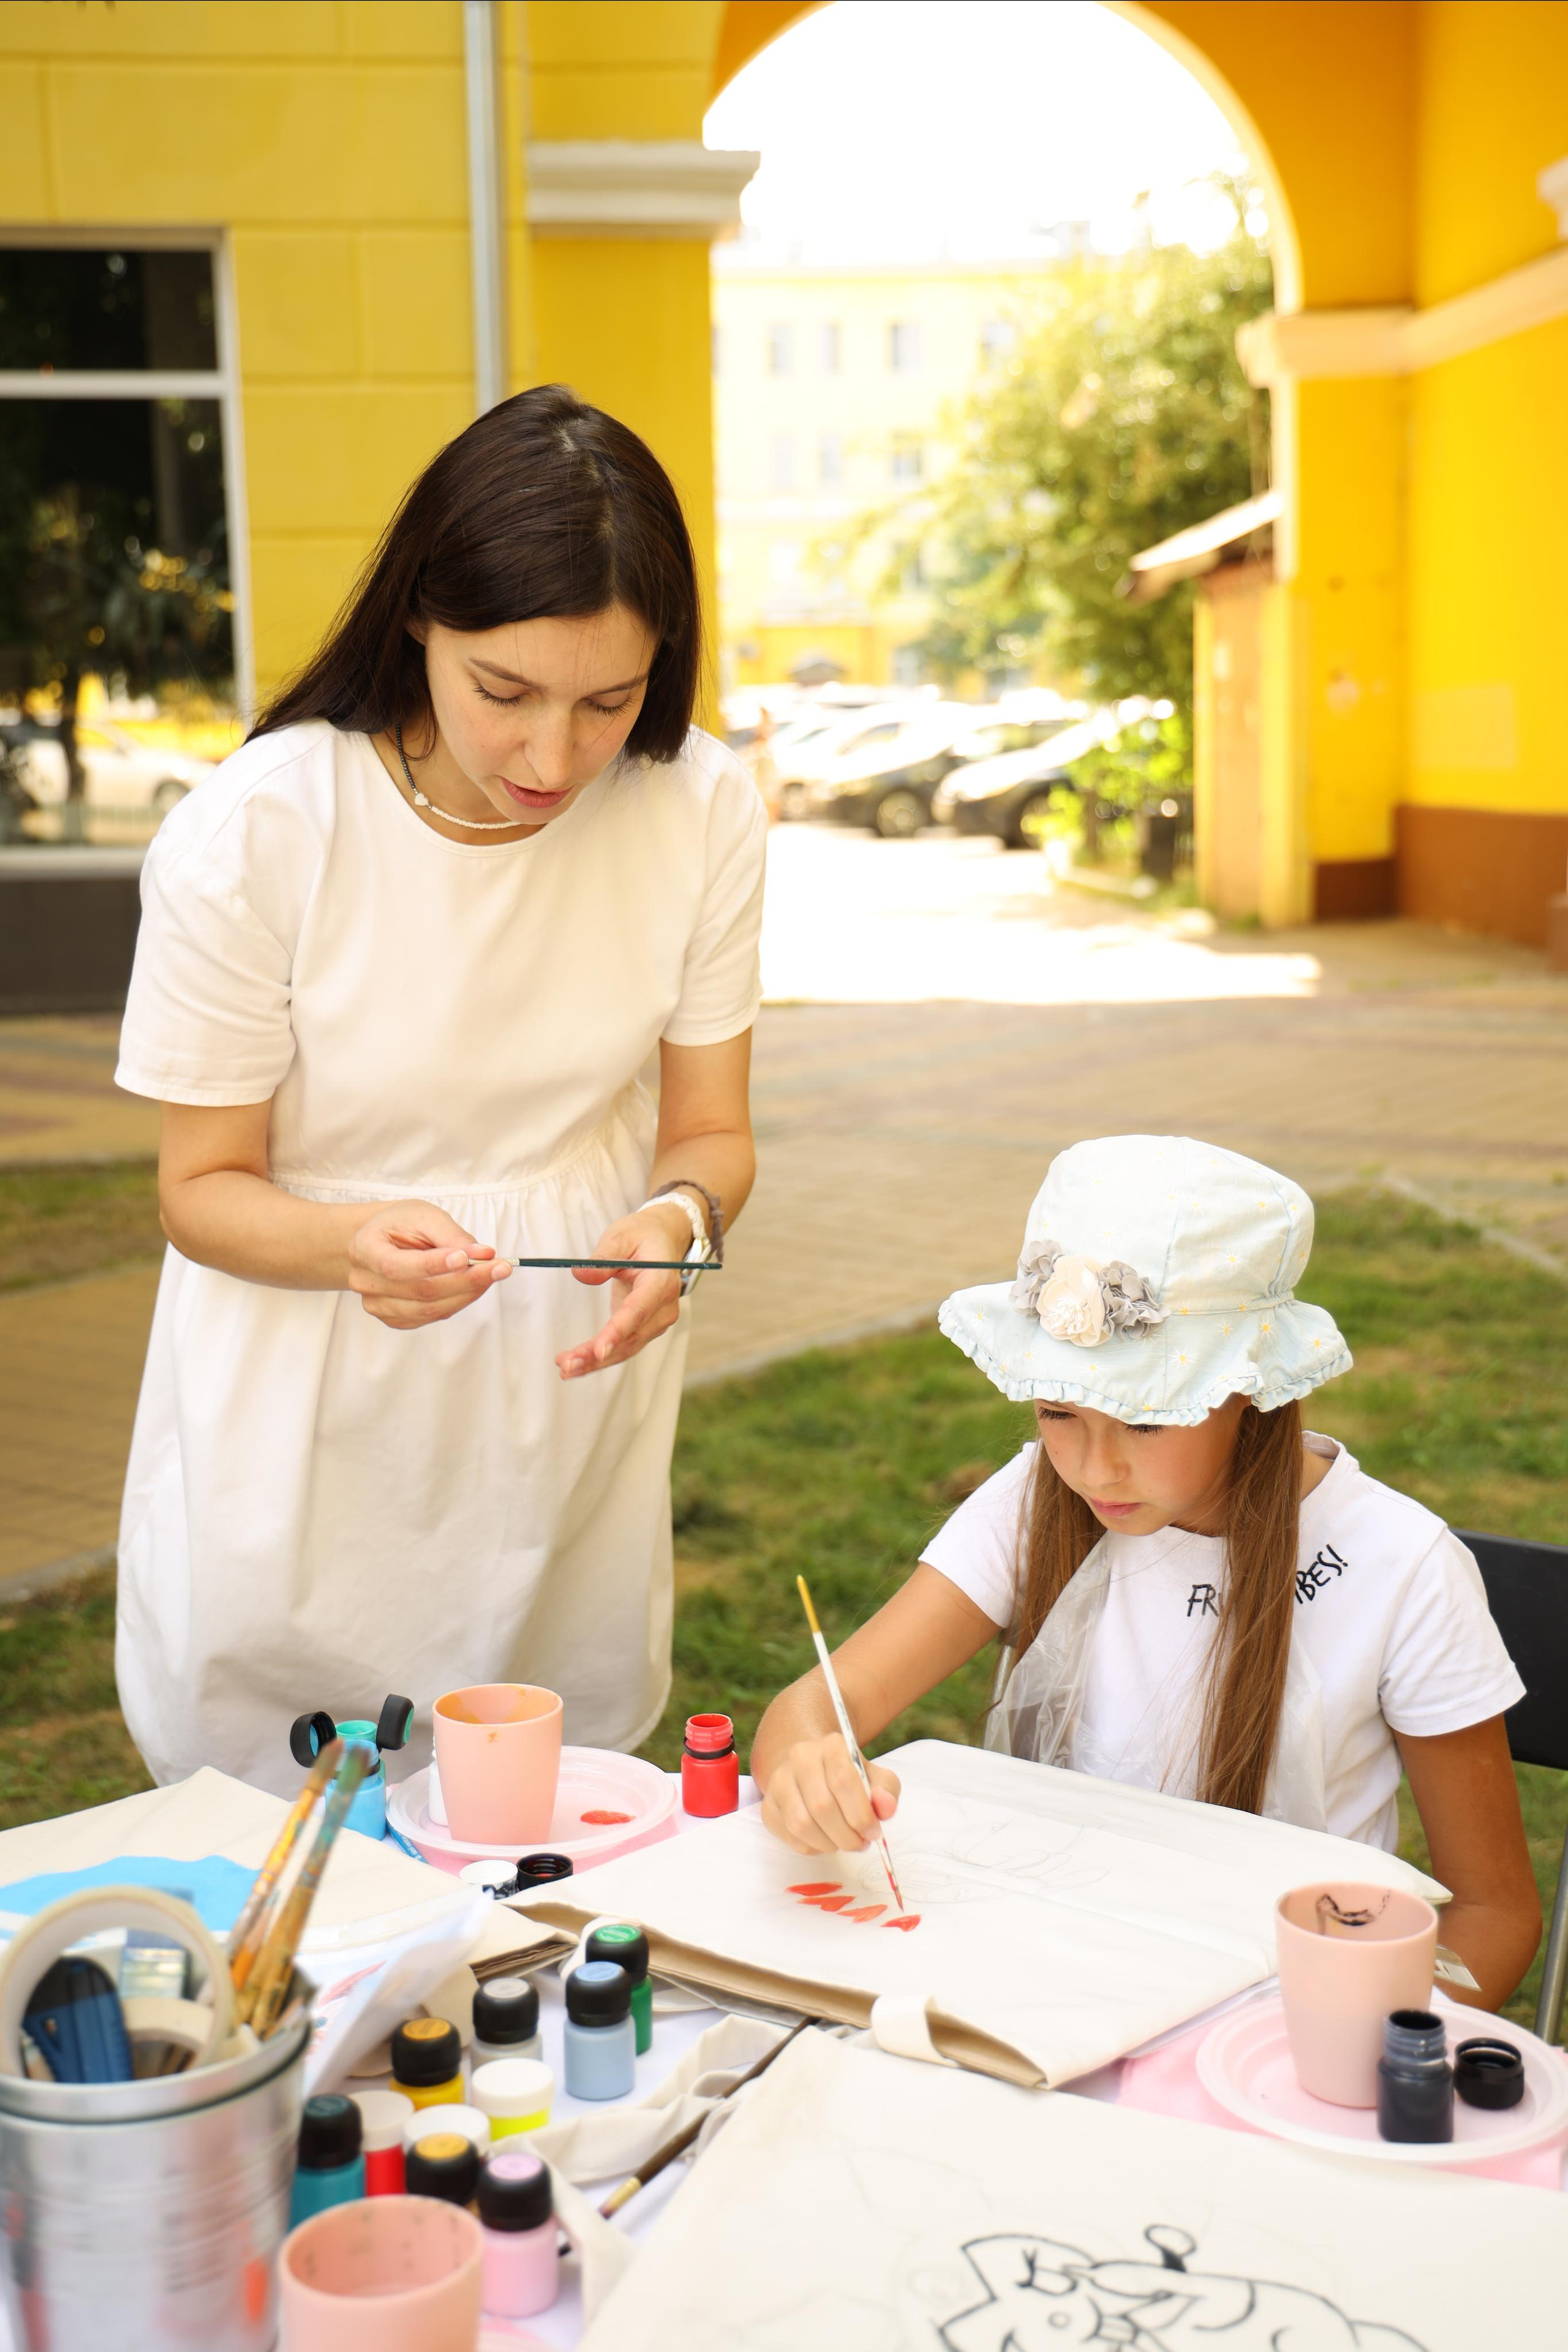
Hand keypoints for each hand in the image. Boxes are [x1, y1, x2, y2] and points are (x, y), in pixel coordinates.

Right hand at [347, 1200, 509, 1329]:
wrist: (385, 1239)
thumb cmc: (403, 1224)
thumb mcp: (424, 1216)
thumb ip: (451, 1235)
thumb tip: (483, 1255)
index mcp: (364, 1249)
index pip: (396, 1266)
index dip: (433, 1265)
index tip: (467, 1257)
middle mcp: (365, 1282)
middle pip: (420, 1292)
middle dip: (465, 1280)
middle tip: (500, 1267)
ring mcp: (377, 1305)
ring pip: (430, 1309)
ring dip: (468, 1293)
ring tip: (493, 1273)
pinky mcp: (394, 1318)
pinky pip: (432, 1317)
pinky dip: (458, 1302)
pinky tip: (473, 1285)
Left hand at [554, 1204, 690, 1379]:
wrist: (663, 1240)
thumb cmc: (641, 1236)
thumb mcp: (620, 1236)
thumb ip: (603, 1258)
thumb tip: (580, 1274)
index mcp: (660, 1281)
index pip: (638, 1310)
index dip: (618, 1331)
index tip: (599, 1350)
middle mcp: (664, 1306)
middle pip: (631, 1337)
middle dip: (598, 1355)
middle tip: (567, 1365)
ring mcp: (658, 1320)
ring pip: (627, 1348)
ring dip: (596, 1361)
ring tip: (565, 1368)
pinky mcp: (646, 1327)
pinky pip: (625, 1346)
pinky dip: (601, 1358)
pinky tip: (577, 1365)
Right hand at [761, 1735, 900, 1855]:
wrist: (813, 1770)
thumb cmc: (848, 1776)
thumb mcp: (874, 1777)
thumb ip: (886, 1791)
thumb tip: (884, 1807)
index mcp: (831, 1745)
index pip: (843, 1780)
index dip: (860, 1813)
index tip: (873, 1832)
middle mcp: (800, 1757)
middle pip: (821, 1805)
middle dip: (846, 1835)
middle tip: (860, 1844)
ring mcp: (779, 1781)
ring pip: (801, 1824)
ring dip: (828, 1843)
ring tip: (843, 1842)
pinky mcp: (768, 1805)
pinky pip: (789, 1835)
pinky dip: (811, 1847)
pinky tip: (824, 1840)